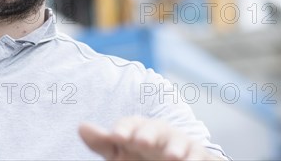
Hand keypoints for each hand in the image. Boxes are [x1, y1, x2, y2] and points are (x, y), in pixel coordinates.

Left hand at [79, 117, 222, 160]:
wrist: (175, 159)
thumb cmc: (141, 154)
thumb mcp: (121, 151)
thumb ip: (102, 142)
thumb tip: (81, 127)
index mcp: (139, 130)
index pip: (130, 124)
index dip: (123, 128)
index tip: (115, 135)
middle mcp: (160, 134)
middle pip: (154, 129)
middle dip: (148, 134)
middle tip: (141, 142)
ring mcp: (180, 144)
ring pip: (179, 142)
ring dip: (176, 149)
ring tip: (172, 157)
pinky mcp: (198, 154)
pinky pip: (199, 155)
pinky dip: (195, 158)